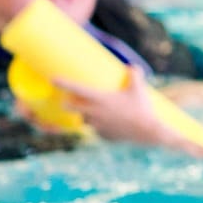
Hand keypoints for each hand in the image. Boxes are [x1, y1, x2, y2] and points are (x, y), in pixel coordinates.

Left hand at [54, 67, 202, 154]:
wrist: (149, 132)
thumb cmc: (143, 108)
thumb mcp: (139, 89)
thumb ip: (134, 75)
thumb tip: (132, 66)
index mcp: (100, 99)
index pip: (76, 89)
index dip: (63, 83)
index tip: (53, 79)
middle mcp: (95, 112)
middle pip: (71, 107)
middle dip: (68, 103)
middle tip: (68, 99)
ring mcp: (98, 126)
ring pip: (83, 120)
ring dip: (84, 115)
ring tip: (92, 112)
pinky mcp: (103, 136)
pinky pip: (95, 130)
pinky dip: (98, 126)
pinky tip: (107, 124)